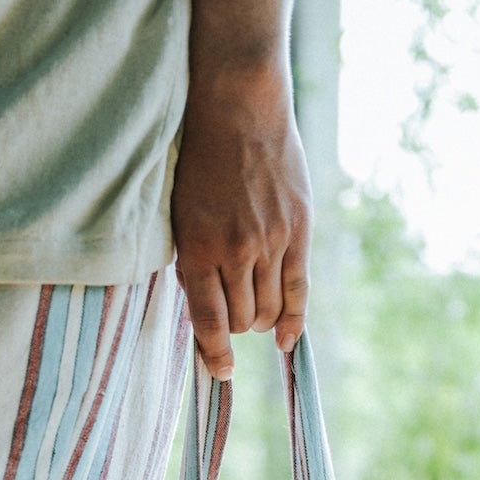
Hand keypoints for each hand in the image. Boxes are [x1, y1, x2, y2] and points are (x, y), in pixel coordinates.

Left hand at [171, 64, 310, 379]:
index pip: (210, 322)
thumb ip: (194, 263)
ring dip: (259, 320)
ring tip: (252, 310)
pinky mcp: (298, 230)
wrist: (238, 108)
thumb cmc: (200, 162)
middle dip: (235, 327)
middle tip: (231, 316)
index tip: (220, 371)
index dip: (215, 354)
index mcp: (199, 248)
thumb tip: (205, 315)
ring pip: (268, 310)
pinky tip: (285, 339)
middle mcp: (237, 251)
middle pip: (241, 320)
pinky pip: (298, 290)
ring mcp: (271, 241)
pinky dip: (292, 320)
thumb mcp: (181, 215)